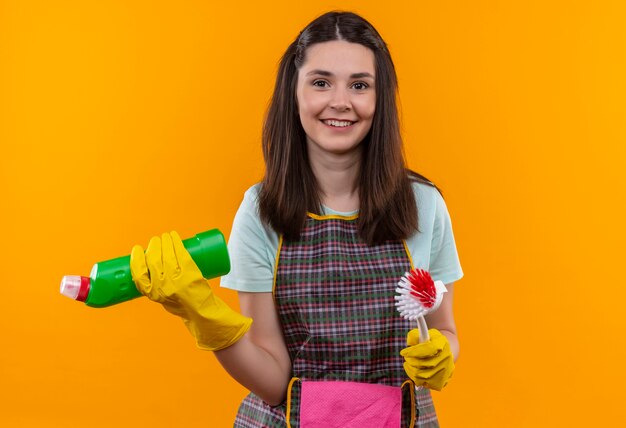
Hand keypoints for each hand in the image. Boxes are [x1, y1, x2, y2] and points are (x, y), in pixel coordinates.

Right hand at [130, 231, 251, 350]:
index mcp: (152, 292)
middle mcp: (162, 285)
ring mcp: (176, 278)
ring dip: (165, 241)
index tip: (137, 249)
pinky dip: (176, 242)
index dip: (136, 258)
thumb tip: (148, 264)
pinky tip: (175, 237)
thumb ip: (153, 284)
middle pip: (153, 258)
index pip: (138, 272)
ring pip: (167, 253)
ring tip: (167, 237)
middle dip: (154, 245)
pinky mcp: (189, 271)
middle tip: (157, 240)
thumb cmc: (180, 303)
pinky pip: (180, 252)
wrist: (200, 311)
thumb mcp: (160, 297)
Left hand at [400, 328, 453, 390]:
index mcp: (442, 343)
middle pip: (423, 364)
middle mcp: (446, 357)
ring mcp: (445, 371)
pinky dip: (416, 379)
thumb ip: (415, 336)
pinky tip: (414, 372)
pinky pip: (424, 384)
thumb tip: (410, 343)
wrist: (445, 352)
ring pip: (422, 375)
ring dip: (411, 370)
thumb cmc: (430, 341)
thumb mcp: (423, 333)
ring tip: (408, 364)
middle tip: (406, 358)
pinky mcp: (442, 381)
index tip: (403, 352)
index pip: (428, 349)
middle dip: (410, 361)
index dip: (414, 352)